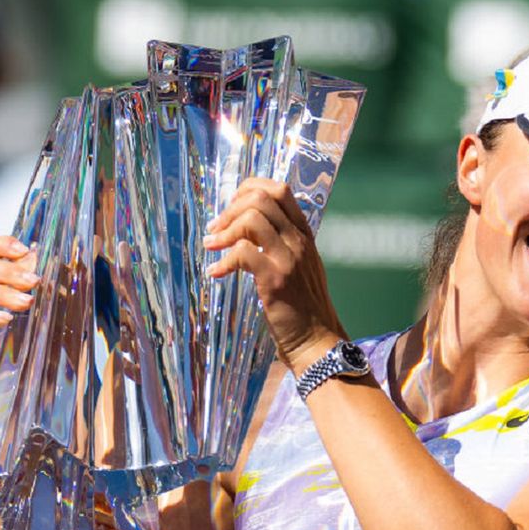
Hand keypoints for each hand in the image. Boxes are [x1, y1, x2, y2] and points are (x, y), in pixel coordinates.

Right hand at [0, 236, 38, 343]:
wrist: (37, 351)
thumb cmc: (42, 317)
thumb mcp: (51, 292)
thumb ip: (48, 273)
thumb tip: (39, 253)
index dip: (3, 245)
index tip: (24, 250)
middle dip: (7, 271)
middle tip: (33, 282)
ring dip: (0, 293)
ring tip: (27, 302)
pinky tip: (5, 318)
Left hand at [203, 178, 344, 374]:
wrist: (317, 340)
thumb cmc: (304, 307)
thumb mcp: (300, 266)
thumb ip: (282, 244)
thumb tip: (248, 229)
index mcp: (304, 234)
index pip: (280, 190)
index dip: (250, 189)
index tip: (231, 206)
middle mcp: (298, 241)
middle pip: (262, 198)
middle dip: (231, 208)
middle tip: (216, 228)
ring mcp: (288, 258)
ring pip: (252, 219)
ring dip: (225, 230)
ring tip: (211, 246)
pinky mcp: (275, 279)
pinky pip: (242, 252)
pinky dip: (223, 260)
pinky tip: (215, 273)